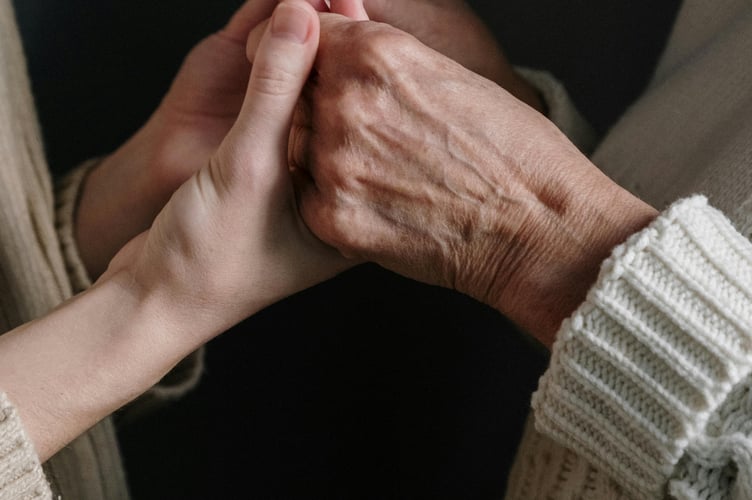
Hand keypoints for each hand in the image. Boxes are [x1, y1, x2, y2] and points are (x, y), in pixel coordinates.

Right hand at [106, 0, 347, 338]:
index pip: (373, 126)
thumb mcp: (247, 166)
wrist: (153, 299)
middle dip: (343, 57)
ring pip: (316, 113)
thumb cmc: (207, 259)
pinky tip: (284, 43)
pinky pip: (285, 120)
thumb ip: (277, 90)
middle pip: (350, 115)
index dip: (365, 63)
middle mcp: (334, 199)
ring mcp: (302, 190)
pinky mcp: (271, 180)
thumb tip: (301, 13)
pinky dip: (283, 81)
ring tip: (310, 8)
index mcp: (353, 212)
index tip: (355, 7)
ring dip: (311, 63)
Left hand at [290, 15, 655, 346]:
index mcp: (376, 54)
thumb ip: (381, 55)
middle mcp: (347, 102)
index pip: (305, 38)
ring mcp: (336, 163)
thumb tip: (340, 33)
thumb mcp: (449, 75)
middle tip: (368, 136)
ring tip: (380, 170)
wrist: (538, 227)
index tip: (321, 74)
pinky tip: (378, 201)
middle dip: (318, 109)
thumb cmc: (510, 150)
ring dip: (323, 155)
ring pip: (296, 147)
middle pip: (294, 94)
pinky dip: (335, 199)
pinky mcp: (333, 217)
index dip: (314, 57)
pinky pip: (310, 196)